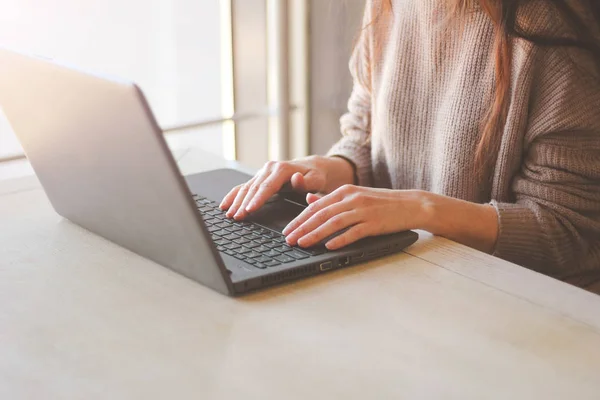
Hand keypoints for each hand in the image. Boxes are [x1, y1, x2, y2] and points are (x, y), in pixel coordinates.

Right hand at [219, 156, 353, 219]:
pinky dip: (233, 195)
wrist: (313, 167)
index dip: (257, 199)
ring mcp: (262, 172)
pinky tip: (224, 205)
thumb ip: (308, 182)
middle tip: (236, 217)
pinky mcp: (259, 177)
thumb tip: (296, 179)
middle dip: (243, 203)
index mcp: (283, 169)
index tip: (249, 209)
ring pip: (246, 187)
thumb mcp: (317, 179)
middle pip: (253, 188)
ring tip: (228, 214)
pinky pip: (243, 186)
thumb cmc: (316, 176)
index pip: (267, 186)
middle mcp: (270, 168)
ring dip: (236, 201)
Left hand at [282, 185, 430, 249]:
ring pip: (333, 223)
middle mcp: (352, 199)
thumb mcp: (354, 196)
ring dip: (315, 234)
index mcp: (344, 191)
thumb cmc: (381, 203)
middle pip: (321, 214)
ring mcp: (363, 210)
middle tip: (288, 240)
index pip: (315, 206)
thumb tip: (308, 200)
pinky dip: (340, 239)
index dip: (299, 219)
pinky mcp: (374, 223)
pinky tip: (328, 246)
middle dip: (302, 228)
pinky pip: (354, 232)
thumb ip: (331, 199)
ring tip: (302, 243)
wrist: (411, 204)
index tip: (287, 230)